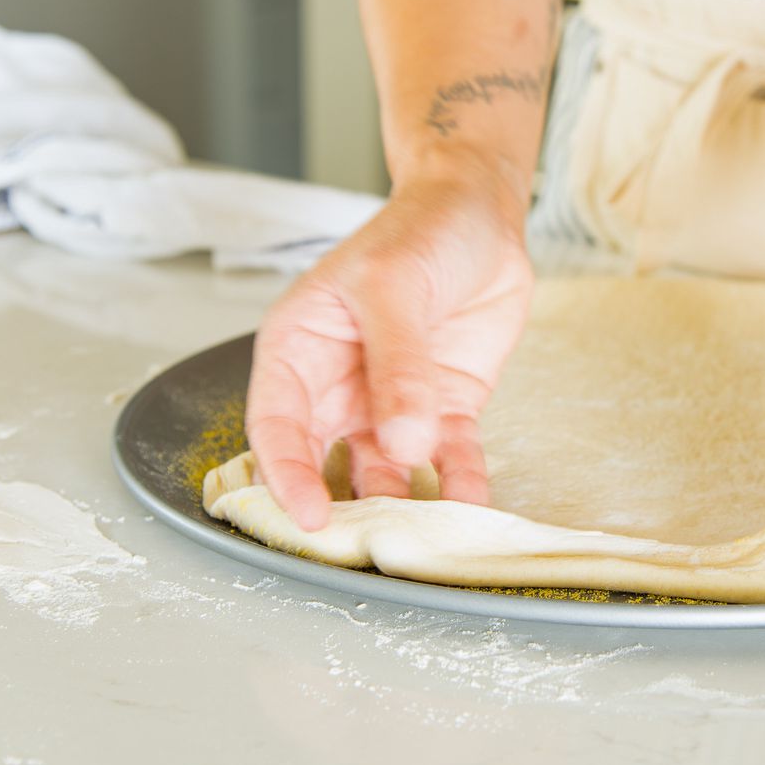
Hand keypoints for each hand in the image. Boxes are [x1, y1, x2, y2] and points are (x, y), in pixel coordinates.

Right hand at [245, 162, 532, 529]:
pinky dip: (460, 486)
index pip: (278, 425)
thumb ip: (397, 365)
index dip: (286, 475)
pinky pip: (449, 459)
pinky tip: (472, 509)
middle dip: (339, 508)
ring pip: (387, 472)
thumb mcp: (393, 285)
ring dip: (402, 508)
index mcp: (299, 347)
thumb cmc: (421, 229)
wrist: (485, 212)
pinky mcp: (444, 409)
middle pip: (323, 462)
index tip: (309, 518)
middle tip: (359, 552)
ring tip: (419, 542)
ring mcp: (392, 403)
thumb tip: (403, 441)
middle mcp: (338, 385)